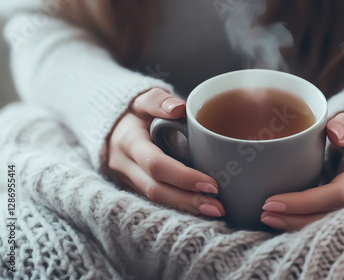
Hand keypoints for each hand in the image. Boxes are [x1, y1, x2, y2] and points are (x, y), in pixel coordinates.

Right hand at [105, 88, 224, 216]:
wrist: (110, 127)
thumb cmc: (134, 112)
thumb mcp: (142, 98)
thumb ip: (158, 100)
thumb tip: (178, 108)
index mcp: (128, 142)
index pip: (156, 165)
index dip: (183, 177)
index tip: (212, 184)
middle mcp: (124, 166)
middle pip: (156, 190)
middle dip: (188, 201)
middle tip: (218, 207)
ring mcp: (126, 181)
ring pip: (155, 200)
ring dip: (185, 209)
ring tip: (215, 212)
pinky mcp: (133, 189)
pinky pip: (156, 201)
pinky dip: (178, 207)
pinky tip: (200, 210)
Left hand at [260, 113, 343, 230]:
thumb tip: (335, 133)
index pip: (338, 193)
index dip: (306, 202)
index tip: (273, 201)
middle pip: (329, 216)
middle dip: (295, 219)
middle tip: (263, 214)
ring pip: (324, 224)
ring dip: (294, 225)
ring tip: (266, 218)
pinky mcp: (341, 211)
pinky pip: (321, 221)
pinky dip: (299, 223)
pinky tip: (277, 220)